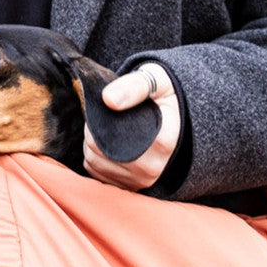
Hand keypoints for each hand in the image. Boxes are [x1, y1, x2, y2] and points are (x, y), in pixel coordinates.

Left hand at [83, 62, 180, 189]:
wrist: (174, 116)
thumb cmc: (163, 95)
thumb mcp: (156, 80)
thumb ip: (135, 86)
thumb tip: (108, 99)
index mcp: (163, 142)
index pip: (110, 136)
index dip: (99, 120)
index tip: (106, 105)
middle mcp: (153, 168)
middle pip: (98, 150)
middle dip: (93, 130)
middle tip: (105, 115)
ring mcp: (141, 181)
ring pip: (93, 162)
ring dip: (91, 144)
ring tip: (107, 128)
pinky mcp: (130, 187)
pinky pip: (95, 172)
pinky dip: (94, 157)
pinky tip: (107, 143)